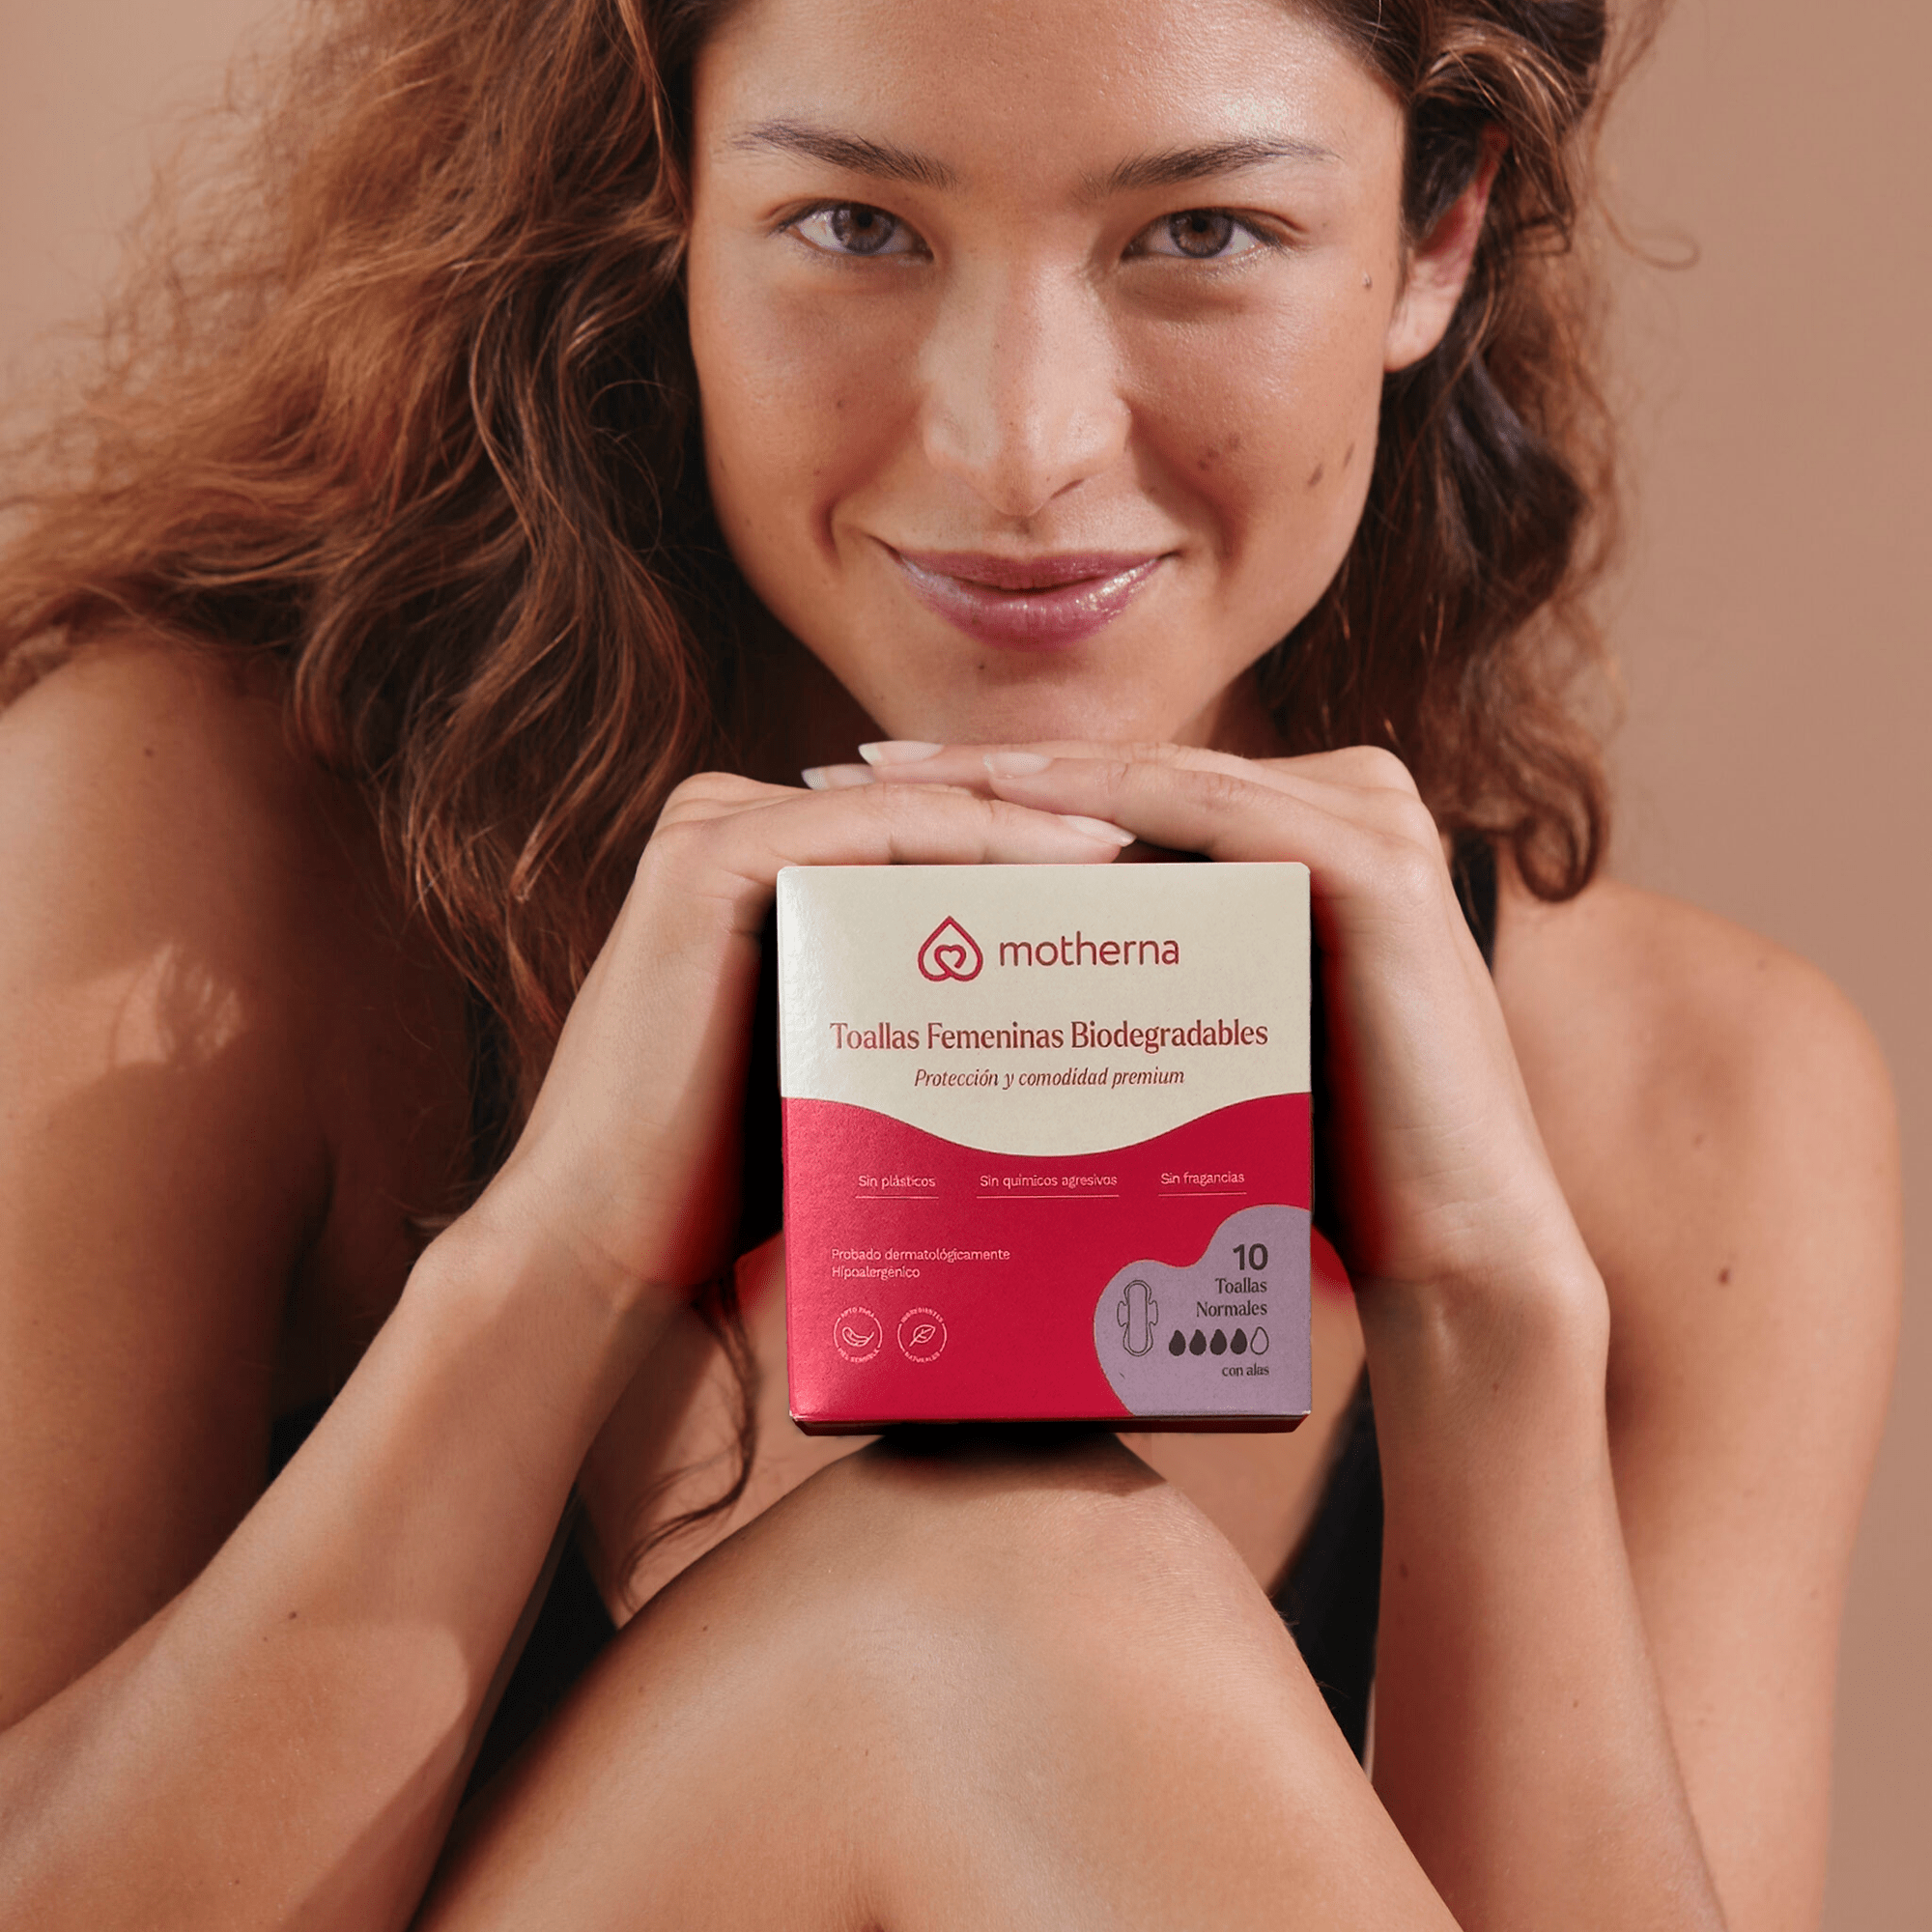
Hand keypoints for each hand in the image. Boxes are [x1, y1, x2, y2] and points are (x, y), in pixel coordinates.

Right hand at [468, 771, 1132, 1312]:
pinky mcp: (706, 856)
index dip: (1056, 845)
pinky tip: (1080, 859)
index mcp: (771, 859)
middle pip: (940, 812)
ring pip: (922, 812)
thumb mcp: (859, 1067)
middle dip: (1063, 827)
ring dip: (1045, 823)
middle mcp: (739, 824)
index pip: (942, 833)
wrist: (605, 1246)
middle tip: (1190, 849)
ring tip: (1158, 852)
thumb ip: (932, 1015)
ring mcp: (715, 828)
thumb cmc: (739, 1179)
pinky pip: (878, 832)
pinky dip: (982, 839)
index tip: (1171, 875)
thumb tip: (1070, 1029)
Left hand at [816, 740, 1603, 1343]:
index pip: (1118, 799)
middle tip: (836, 779)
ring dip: (1006, 781)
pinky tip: (988, 816)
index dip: (989, 792)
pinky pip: (1201, 817)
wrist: (1452, 1260)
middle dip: (972, 776)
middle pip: (1120, 778)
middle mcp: (1345, 803)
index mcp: (1304, 831)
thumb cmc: (1313, 1166)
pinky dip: (1092, 813)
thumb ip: (1135, 977)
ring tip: (878, 786)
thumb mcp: (1202, 1038)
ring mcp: (1370, 820)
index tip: (857, 802)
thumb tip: (979, 982)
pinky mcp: (1377, 861)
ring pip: (1148, 785)